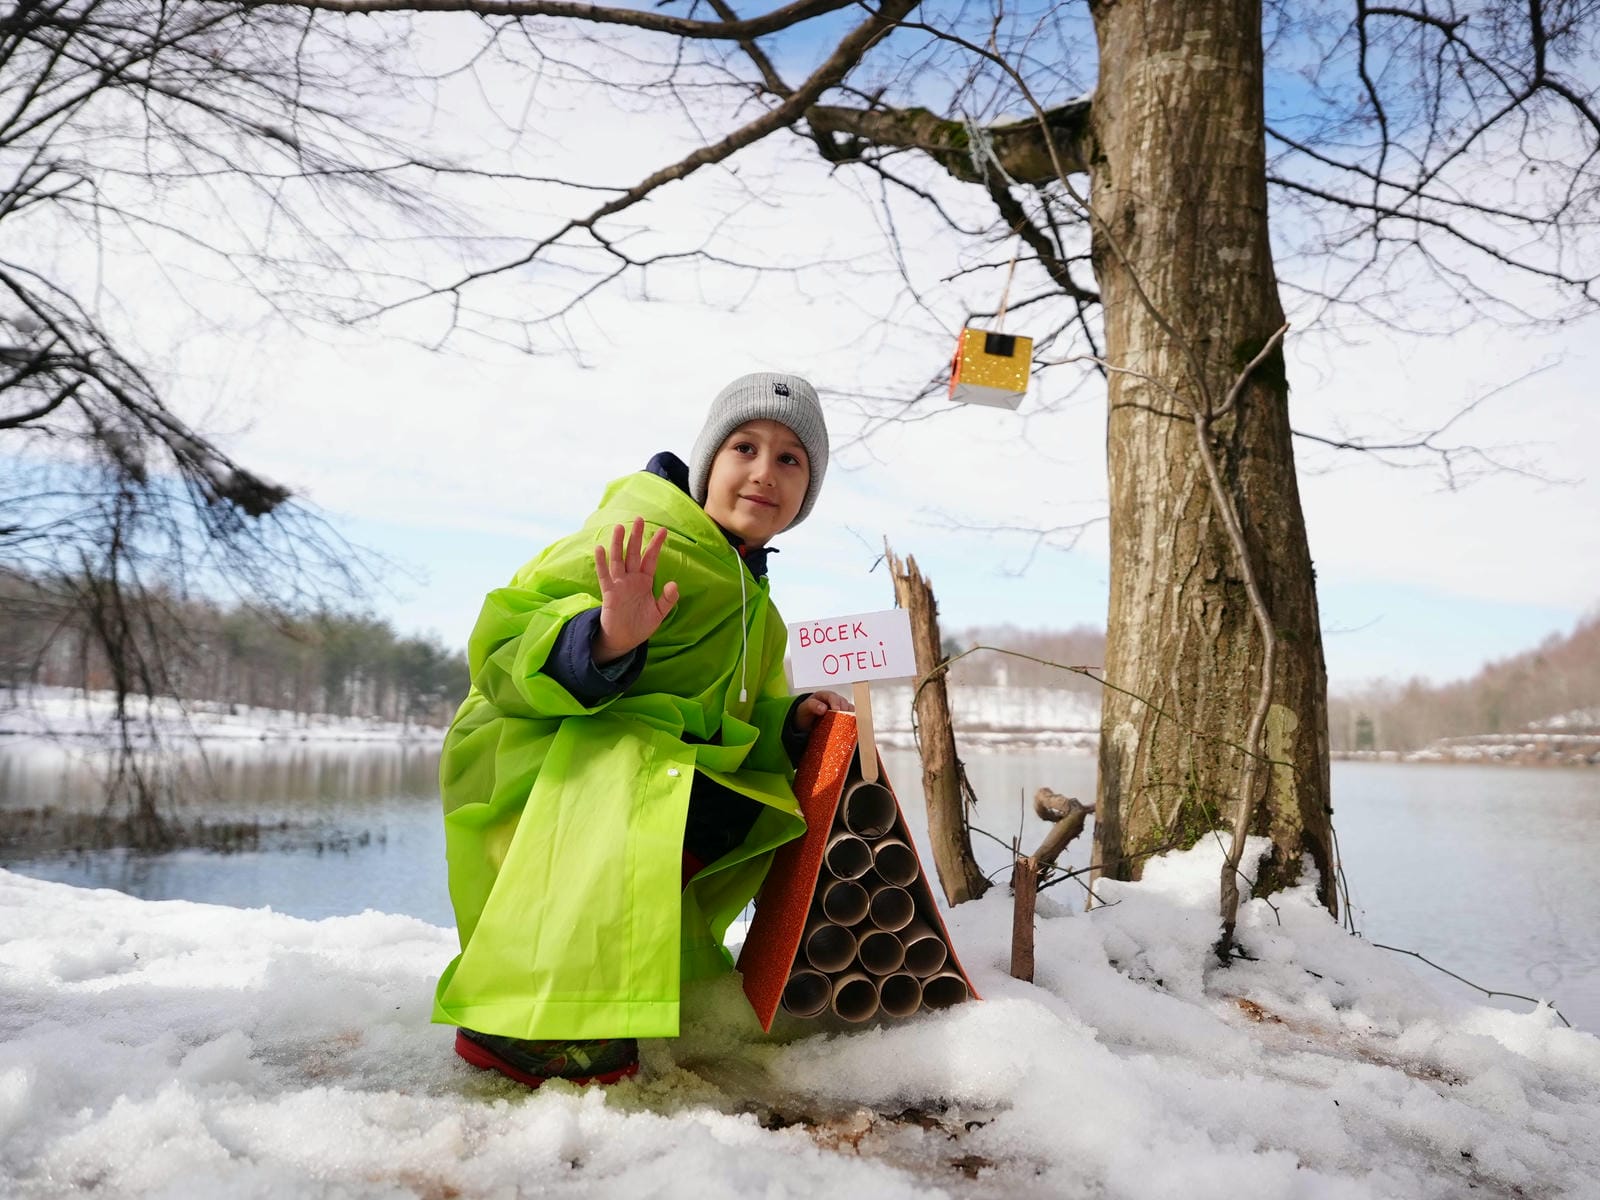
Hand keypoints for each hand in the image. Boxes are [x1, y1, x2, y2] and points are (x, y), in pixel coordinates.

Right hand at [593, 517, 678, 663]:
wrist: (625, 640)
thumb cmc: (641, 625)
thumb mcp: (659, 612)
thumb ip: (667, 599)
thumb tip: (674, 584)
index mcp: (644, 581)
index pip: (650, 558)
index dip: (656, 545)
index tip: (663, 530)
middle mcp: (631, 579)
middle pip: (633, 553)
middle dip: (636, 537)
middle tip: (639, 519)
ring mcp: (619, 584)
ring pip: (618, 560)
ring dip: (618, 544)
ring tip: (620, 527)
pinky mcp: (609, 593)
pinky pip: (604, 575)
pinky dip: (601, 563)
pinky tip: (599, 548)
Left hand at [794, 689, 852, 732]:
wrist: (806, 720)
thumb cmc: (806, 711)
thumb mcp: (805, 708)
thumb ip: (812, 705)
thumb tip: (823, 708)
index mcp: (825, 695)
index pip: (832, 697)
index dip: (836, 703)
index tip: (837, 710)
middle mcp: (835, 700)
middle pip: (843, 703)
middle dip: (844, 711)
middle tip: (843, 719)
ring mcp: (840, 708)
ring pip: (849, 709)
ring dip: (850, 716)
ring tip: (848, 724)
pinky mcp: (844, 716)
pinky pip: (851, 717)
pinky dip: (852, 721)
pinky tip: (851, 727)